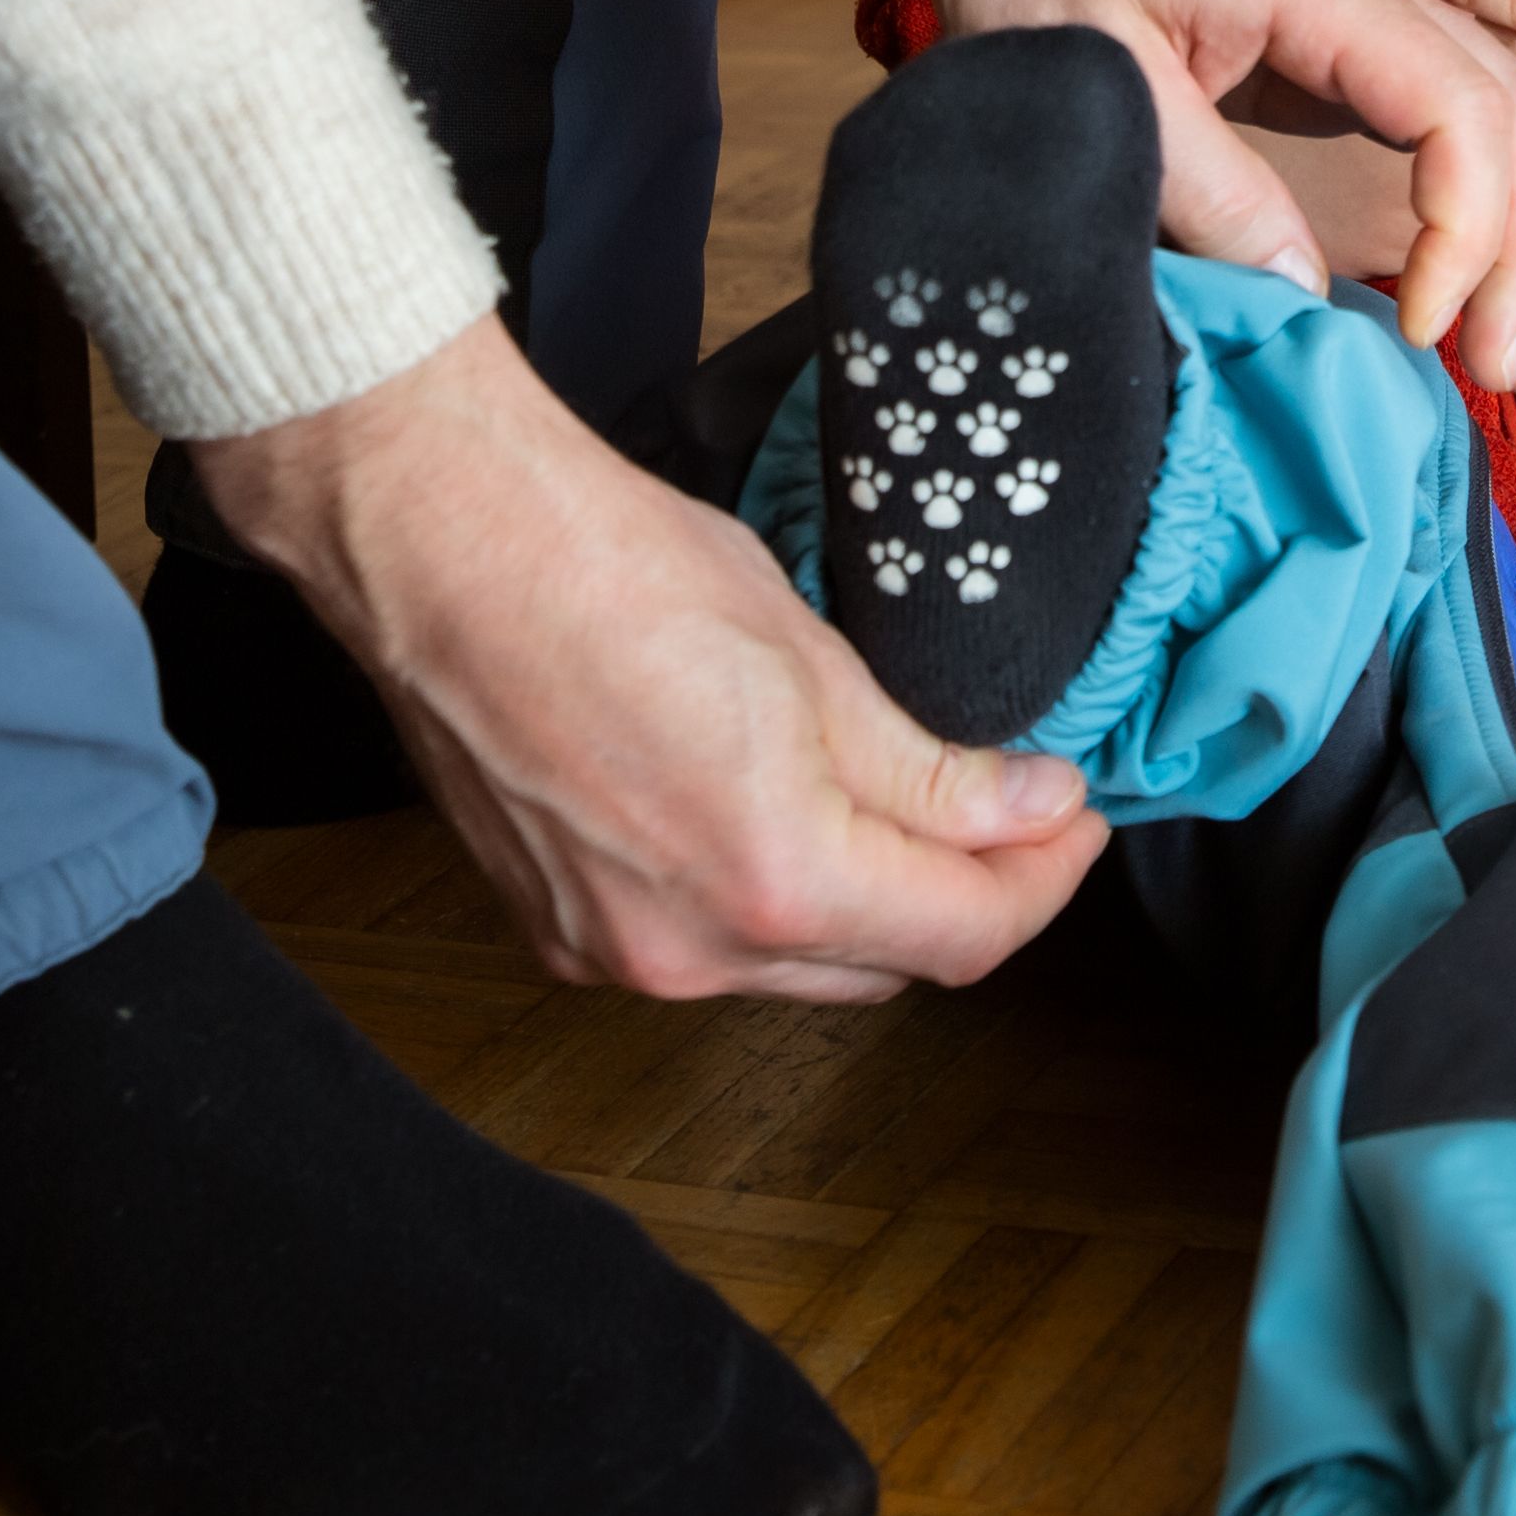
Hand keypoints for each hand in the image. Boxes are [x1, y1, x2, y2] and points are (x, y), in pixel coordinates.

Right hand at [193, 317, 1102, 999]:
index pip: (967, 935)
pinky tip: (773, 818)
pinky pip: (701, 947)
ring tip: (892, 804)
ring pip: (792, 966)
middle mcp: (692, 951)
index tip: (1071, 821)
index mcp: (777, 879)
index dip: (1043, 881)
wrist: (444, 547)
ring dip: (860, 905)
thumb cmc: (610, 569)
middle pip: (885, 967)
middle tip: (1008, 811)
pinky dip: (759, 901)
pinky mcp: (555, 932)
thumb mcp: (816, 658)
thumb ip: (933, 767)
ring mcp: (612, 954)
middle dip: (961, 896)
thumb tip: (1030, 808)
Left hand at [836, 0, 1515, 394]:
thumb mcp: (1096, 79)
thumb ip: (1205, 190)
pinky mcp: (1341, 30)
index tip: (1416, 325)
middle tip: (1509, 375)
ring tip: (1507, 349)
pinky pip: (1448, 106)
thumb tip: (1303, 297)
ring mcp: (1363, 1)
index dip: (1467, 231)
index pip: (1461, 107)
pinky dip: (1475, 194)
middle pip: (1513, 111)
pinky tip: (1461, 277)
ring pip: (1499, 106)